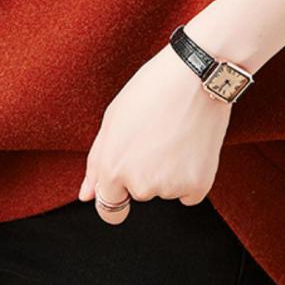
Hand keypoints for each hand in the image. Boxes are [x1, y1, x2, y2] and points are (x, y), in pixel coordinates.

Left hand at [78, 44, 232, 224]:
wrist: (194, 76)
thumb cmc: (150, 92)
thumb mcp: (112, 123)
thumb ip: (96, 165)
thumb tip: (87, 196)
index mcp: (111, 170)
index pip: (109, 208)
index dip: (117, 196)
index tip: (126, 189)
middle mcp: (139, 185)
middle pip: (140, 194)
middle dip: (146, 173)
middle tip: (157, 137)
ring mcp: (169, 187)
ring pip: (167, 190)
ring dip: (171, 172)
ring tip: (175, 136)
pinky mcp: (198, 185)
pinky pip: (191, 194)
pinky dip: (193, 177)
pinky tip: (192, 148)